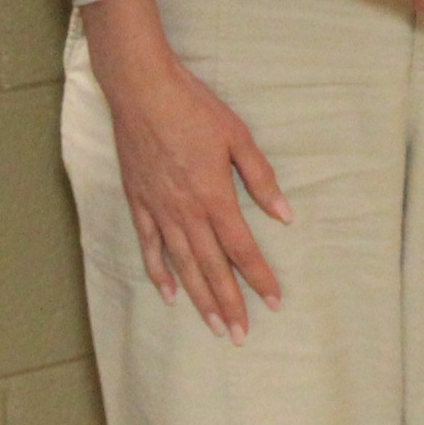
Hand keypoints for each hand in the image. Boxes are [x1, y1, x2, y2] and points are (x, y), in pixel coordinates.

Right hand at [82, 0, 289, 340]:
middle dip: (229, 303)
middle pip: (212, 267)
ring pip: (182, 265)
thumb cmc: (194, 108)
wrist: (142, 90)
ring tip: (215, 327)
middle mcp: (186, 211)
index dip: (259, 277)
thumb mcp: (237, 136)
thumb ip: (261, 177)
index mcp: (214, 196)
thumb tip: (284, 214)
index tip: (274, 302)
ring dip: (200, 299)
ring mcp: (160, 210)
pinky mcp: (139, 202)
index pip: (242, 248)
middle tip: (242, 335)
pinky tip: (170, 295)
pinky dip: (159, 273)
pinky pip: (150, 246)